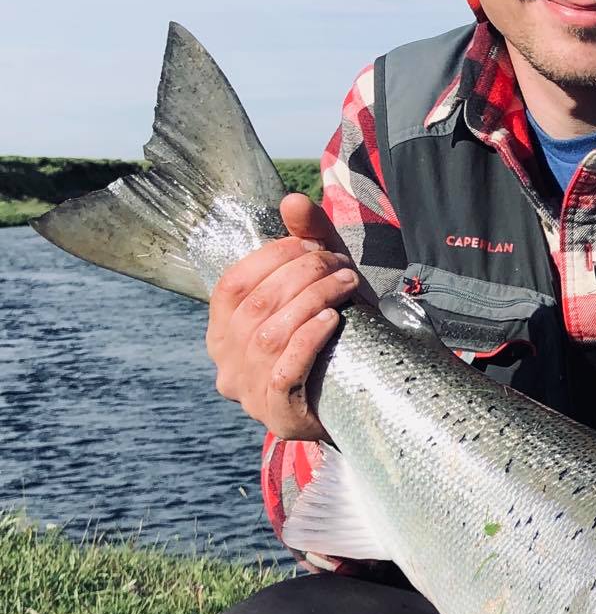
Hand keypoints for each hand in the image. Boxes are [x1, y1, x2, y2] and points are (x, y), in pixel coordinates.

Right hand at [206, 194, 366, 440]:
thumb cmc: (330, 339)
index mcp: (221, 330)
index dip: (271, 258)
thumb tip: (292, 199)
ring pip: (271, 335)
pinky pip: (286, 371)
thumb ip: (306, 242)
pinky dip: (308, 340)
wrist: (356, 402)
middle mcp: (226, 362)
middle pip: (257, 307)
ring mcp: (248, 393)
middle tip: (340, 264)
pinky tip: (332, 321)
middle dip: (301, 276)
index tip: (311, 243)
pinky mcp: (277, 414)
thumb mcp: (317, 286)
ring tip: (345, 284)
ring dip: (312, 301)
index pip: (233, 285)